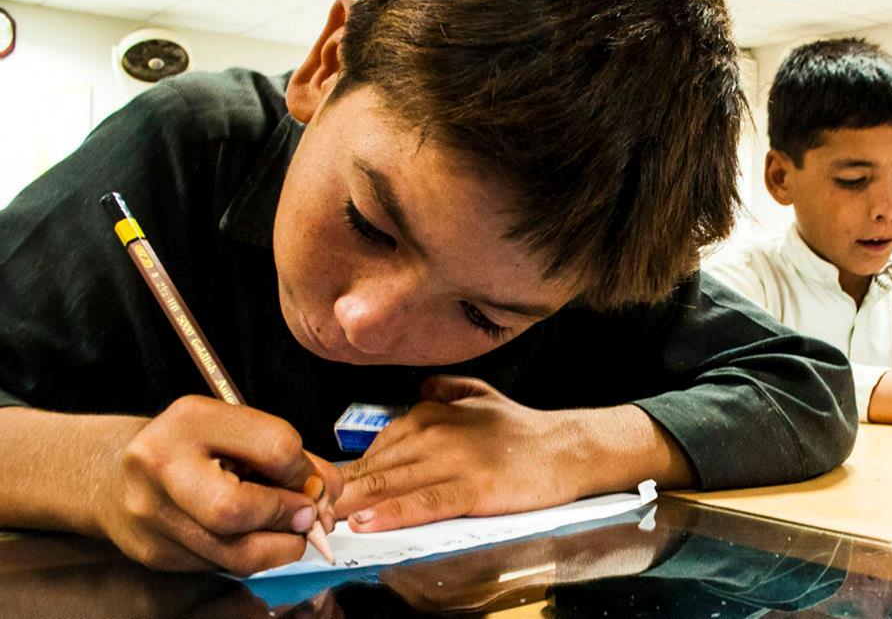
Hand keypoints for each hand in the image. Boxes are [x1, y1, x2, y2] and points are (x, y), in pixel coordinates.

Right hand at [94, 395, 342, 572]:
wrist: (114, 473)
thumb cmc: (193, 445)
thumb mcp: (236, 428)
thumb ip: (286, 454)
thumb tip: (327, 492)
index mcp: (192, 420)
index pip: (274, 447)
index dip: (305, 469)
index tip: (311, 479)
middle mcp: (163, 466)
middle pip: (237, 509)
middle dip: (287, 516)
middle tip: (307, 515)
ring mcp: (153, 515)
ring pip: (235, 553)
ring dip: (281, 547)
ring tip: (291, 531)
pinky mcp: (156, 554)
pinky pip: (222, 567)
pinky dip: (254, 555)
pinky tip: (257, 537)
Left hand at [335, 375, 584, 530]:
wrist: (566, 447)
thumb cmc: (520, 428)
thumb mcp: (476, 394)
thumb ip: (442, 391)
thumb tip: (416, 393)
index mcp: (429, 413)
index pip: (374, 448)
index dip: (343, 474)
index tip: (315, 493)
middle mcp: (434, 432)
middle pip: (373, 467)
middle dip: (335, 492)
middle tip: (302, 510)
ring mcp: (453, 460)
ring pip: (391, 484)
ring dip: (352, 504)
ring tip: (320, 519)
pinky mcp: (473, 488)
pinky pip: (425, 502)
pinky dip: (393, 513)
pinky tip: (369, 522)